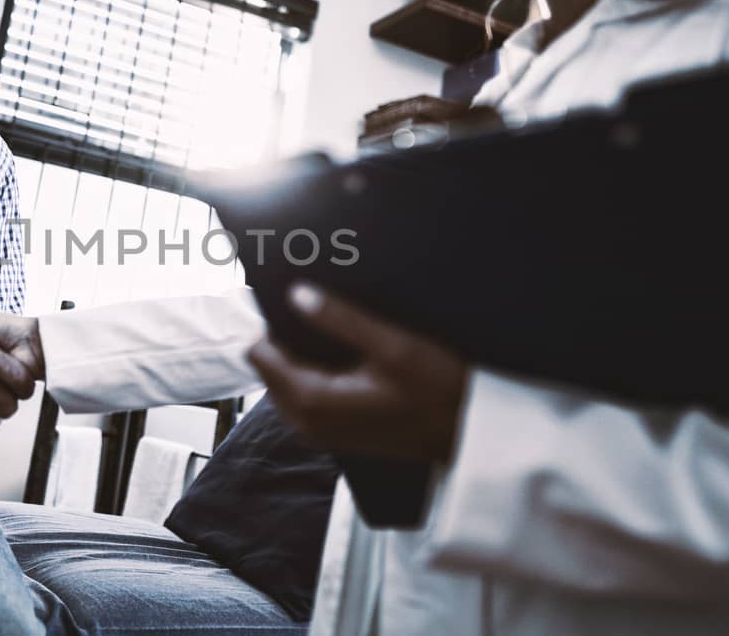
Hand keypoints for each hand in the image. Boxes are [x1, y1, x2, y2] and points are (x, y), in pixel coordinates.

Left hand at [246, 282, 470, 461]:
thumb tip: (296, 294)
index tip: (299, 301)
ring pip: (285, 382)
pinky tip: (349, 358)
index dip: (276, 323)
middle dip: (289, 340)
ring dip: (303, 357)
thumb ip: (341, 320)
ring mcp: (318, 431)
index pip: (259, 354)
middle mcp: (306, 422)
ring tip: (340, 334)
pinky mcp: (333, 432)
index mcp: (312, 400)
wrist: (469, 433)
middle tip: (323, 313)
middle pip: (269, 368)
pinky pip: (304, 396)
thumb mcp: (395, 346)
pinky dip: (315, 374)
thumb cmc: (440, 391)